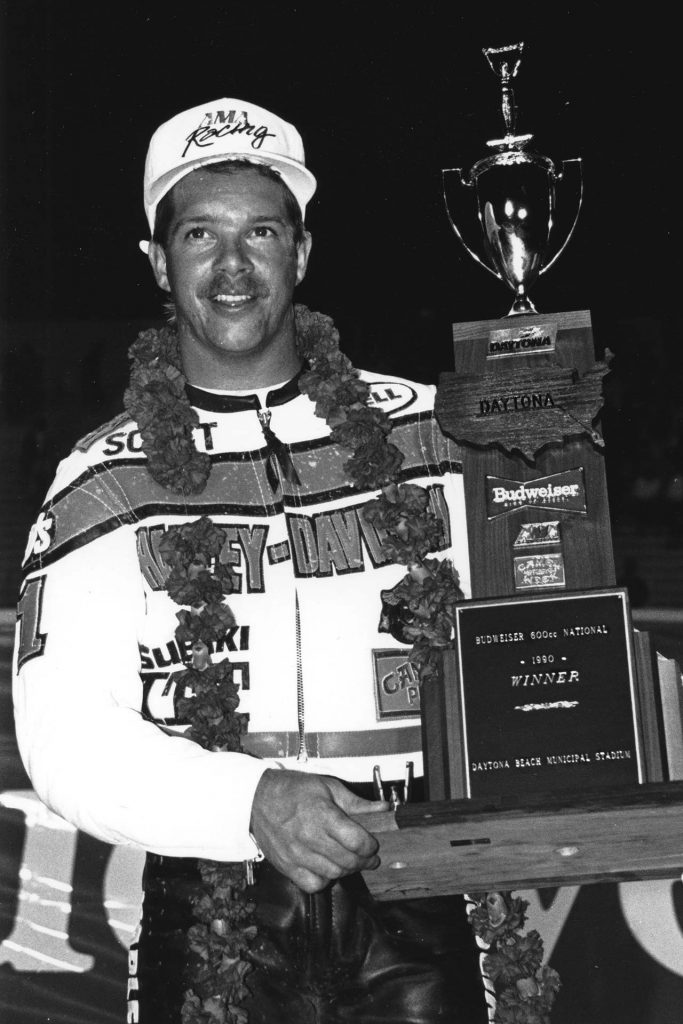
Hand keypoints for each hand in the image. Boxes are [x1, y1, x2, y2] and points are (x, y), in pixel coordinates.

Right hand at [250, 769, 388, 892]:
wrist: (257, 799)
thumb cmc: (293, 790)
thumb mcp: (327, 787)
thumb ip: (356, 802)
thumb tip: (383, 809)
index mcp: (322, 814)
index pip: (356, 841)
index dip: (370, 846)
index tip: (372, 844)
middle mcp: (310, 837)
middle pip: (348, 860)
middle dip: (364, 860)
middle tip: (368, 856)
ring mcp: (297, 854)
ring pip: (334, 874)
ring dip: (347, 870)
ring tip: (349, 860)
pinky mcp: (287, 866)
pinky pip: (313, 884)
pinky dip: (325, 880)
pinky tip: (327, 868)